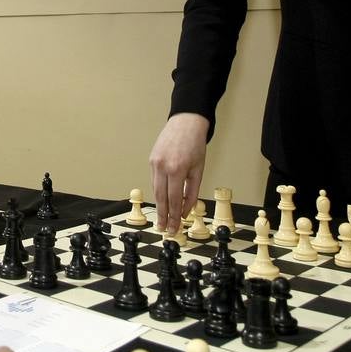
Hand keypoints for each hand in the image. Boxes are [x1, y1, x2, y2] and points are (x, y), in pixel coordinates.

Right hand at [149, 112, 209, 233]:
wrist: (186, 122)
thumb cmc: (195, 144)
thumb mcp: (198, 170)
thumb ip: (192, 192)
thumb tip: (186, 210)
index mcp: (177, 170)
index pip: (173, 200)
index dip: (173, 216)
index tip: (173, 228)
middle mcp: (162, 166)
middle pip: (160, 198)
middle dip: (162, 215)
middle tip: (164, 229)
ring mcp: (155, 162)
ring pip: (155, 189)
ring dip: (159, 205)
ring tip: (162, 219)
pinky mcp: (151, 159)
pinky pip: (154, 180)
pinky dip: (159, 191)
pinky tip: (162, 200)